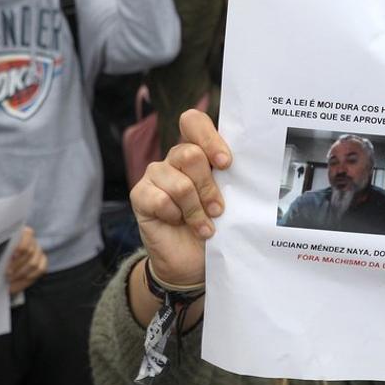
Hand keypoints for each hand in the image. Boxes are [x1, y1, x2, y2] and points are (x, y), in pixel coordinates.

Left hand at [7, 226, 47, 294]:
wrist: (3, 268)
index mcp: (22, 233)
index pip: (27, 234)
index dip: (22, 245)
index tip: (13, 255)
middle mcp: (32, 241)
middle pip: (30, 251)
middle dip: (17, 264)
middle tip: (7, 272)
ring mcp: (38, 251)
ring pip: (34, 263)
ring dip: (20, 273)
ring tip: (10, 279)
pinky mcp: (43, 262)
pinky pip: (40, 269)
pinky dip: (28, 277)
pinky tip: (19, 281)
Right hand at [130, 110, 229, 287]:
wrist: (192, 262)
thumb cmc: (215, 226)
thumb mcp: (228, 201)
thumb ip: (230, 179)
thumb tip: (244, 169)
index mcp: (198, 151)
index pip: (193, 122)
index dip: (209, 138)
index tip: (225, 164)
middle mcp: (175, 158)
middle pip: (190, 155)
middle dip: (208, 187)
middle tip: (218, 210)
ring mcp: (155, 175)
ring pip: (179, 183)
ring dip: (196, 210)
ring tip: (205, 227)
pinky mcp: (140, 195)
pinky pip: (161, 200)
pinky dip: (176, 217)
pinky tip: (179, 224)